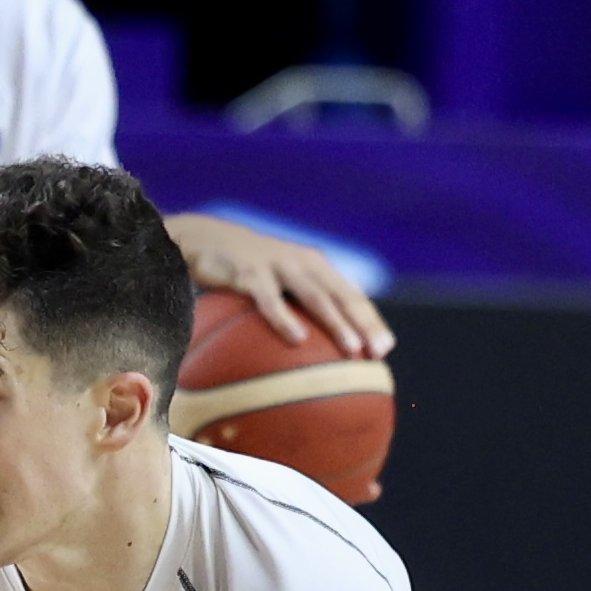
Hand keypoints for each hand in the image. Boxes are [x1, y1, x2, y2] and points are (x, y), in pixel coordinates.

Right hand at [165, 211, 389, 359]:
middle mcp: (304, 263)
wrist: (205, 239)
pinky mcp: (251, 274)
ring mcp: (278, 266)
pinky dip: (286, 319)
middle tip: (379, 351)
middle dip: (364, 323)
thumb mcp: (275, 281)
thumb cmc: (243, 270)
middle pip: (342, 295)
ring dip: (336, 323)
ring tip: (352, 349)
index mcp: (315, 266)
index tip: (385, 349)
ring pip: (315, 297)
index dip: (370, 320)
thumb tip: (310, 351)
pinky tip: (297, 339)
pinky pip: (270, 301)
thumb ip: (294, 304)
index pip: (351, 294)